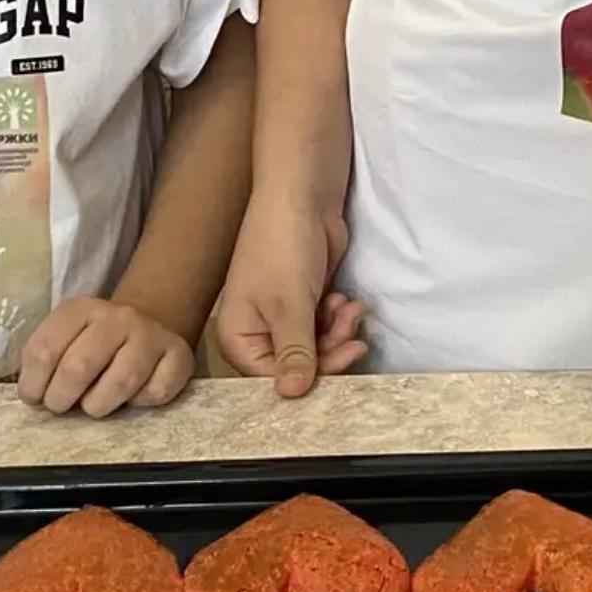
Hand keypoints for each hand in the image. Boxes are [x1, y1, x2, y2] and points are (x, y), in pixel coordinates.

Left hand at [15, 298, 194, 417]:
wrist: (148, 325)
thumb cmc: (95, 345)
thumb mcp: (64, 340)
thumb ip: (45, 361)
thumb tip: (32, 395)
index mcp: (80, 309)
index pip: (45, 350)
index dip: (33, 384)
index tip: (34, 398)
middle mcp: (118, 316)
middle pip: (79, 367)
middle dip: (61, 399)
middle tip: (60, 407)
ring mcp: (151, 335)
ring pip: (120, 382)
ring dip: (99, 405)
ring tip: (93, 406)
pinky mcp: (179, 356)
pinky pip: (156, 392)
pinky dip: (141, 403)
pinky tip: (133, 397)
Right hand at [209, 197, 370, 396]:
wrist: (304, 197)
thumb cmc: (283, 246)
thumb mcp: (289, 305)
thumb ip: (294, 352)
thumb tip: (294, 393)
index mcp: (238, 336)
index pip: (271, 378)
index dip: (306, 377)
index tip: (339, 367)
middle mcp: (257, 331)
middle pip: (297, 366)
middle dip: (328, 353)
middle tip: (353, 340)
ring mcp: (282, 316)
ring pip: (316, 348)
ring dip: (337, 333)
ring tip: (347, 309)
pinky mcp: (305, 302)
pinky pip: (324, 328)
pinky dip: (338, 319)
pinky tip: (345, 300)